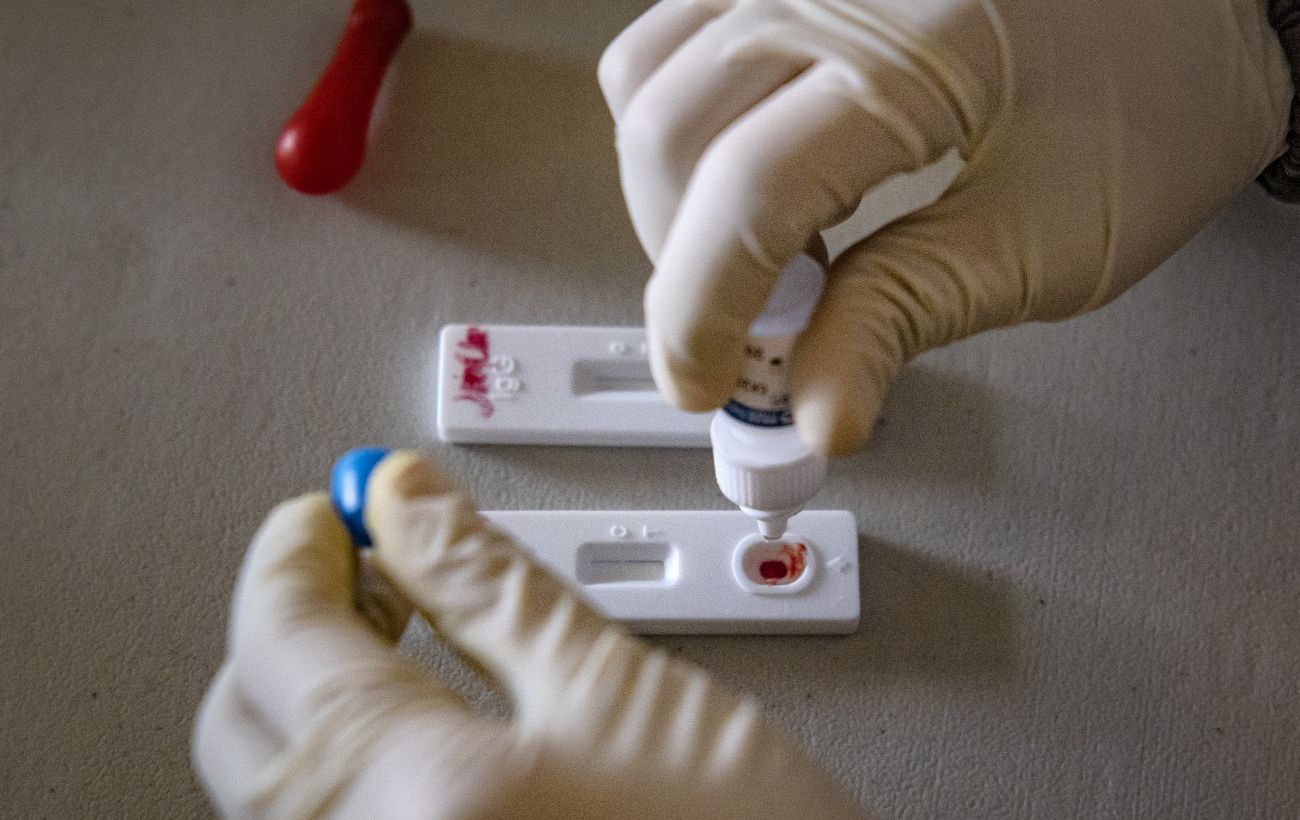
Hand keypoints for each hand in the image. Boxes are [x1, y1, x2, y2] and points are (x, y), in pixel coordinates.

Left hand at [193, 451, 862, 818]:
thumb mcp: (619, 689)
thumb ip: (491, 584)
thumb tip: (411, 506)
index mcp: (408, 802)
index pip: (281, 639)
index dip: (299, 549)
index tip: (337, 507)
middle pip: (249, 722)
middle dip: (295, 621)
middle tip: (366, 558)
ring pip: (282, 789)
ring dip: (319, 694)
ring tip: (398, 630)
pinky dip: (349, 767)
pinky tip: (418, 727)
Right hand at [599, 0, 1291, 454]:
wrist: (1206, 1)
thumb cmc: (1163, 96)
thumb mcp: (1045, 238)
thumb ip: (905, 314)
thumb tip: (814, 402)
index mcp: (918, 49)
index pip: (744, 194)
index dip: (702, 313)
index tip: (707, 381)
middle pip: (667, 134)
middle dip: (683, 262)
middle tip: (755, 328)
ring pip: (648, 80)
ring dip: (672, 197)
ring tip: (761, 249)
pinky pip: (676, 35)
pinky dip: (684, 125)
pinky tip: (752, 171)